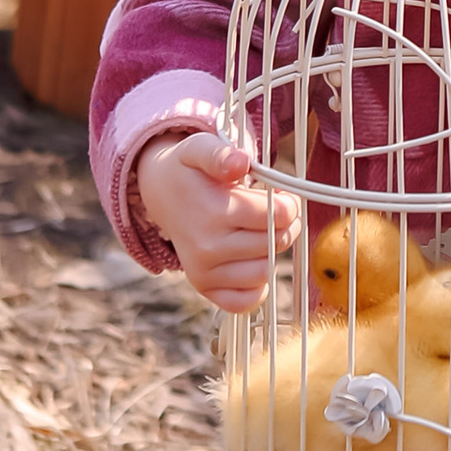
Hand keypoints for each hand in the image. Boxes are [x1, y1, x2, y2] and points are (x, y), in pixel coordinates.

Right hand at [136, 129, 295, 308]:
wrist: (161, 193)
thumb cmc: (190, 170)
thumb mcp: (201, 148)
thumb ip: (222, 153)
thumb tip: (240, 163)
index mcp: (214, 212)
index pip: (279, 216)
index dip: (288, 203)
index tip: (280, 195)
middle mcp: (207, 247)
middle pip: (277, 243)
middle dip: (284, 225)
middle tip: (272, 211)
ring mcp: (204, 272)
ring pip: (266, 272)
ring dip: (271, 252)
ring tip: (258, 231)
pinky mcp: (203, 288)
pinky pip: (245, 302)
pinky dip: (256, 286)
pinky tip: (251, 261)